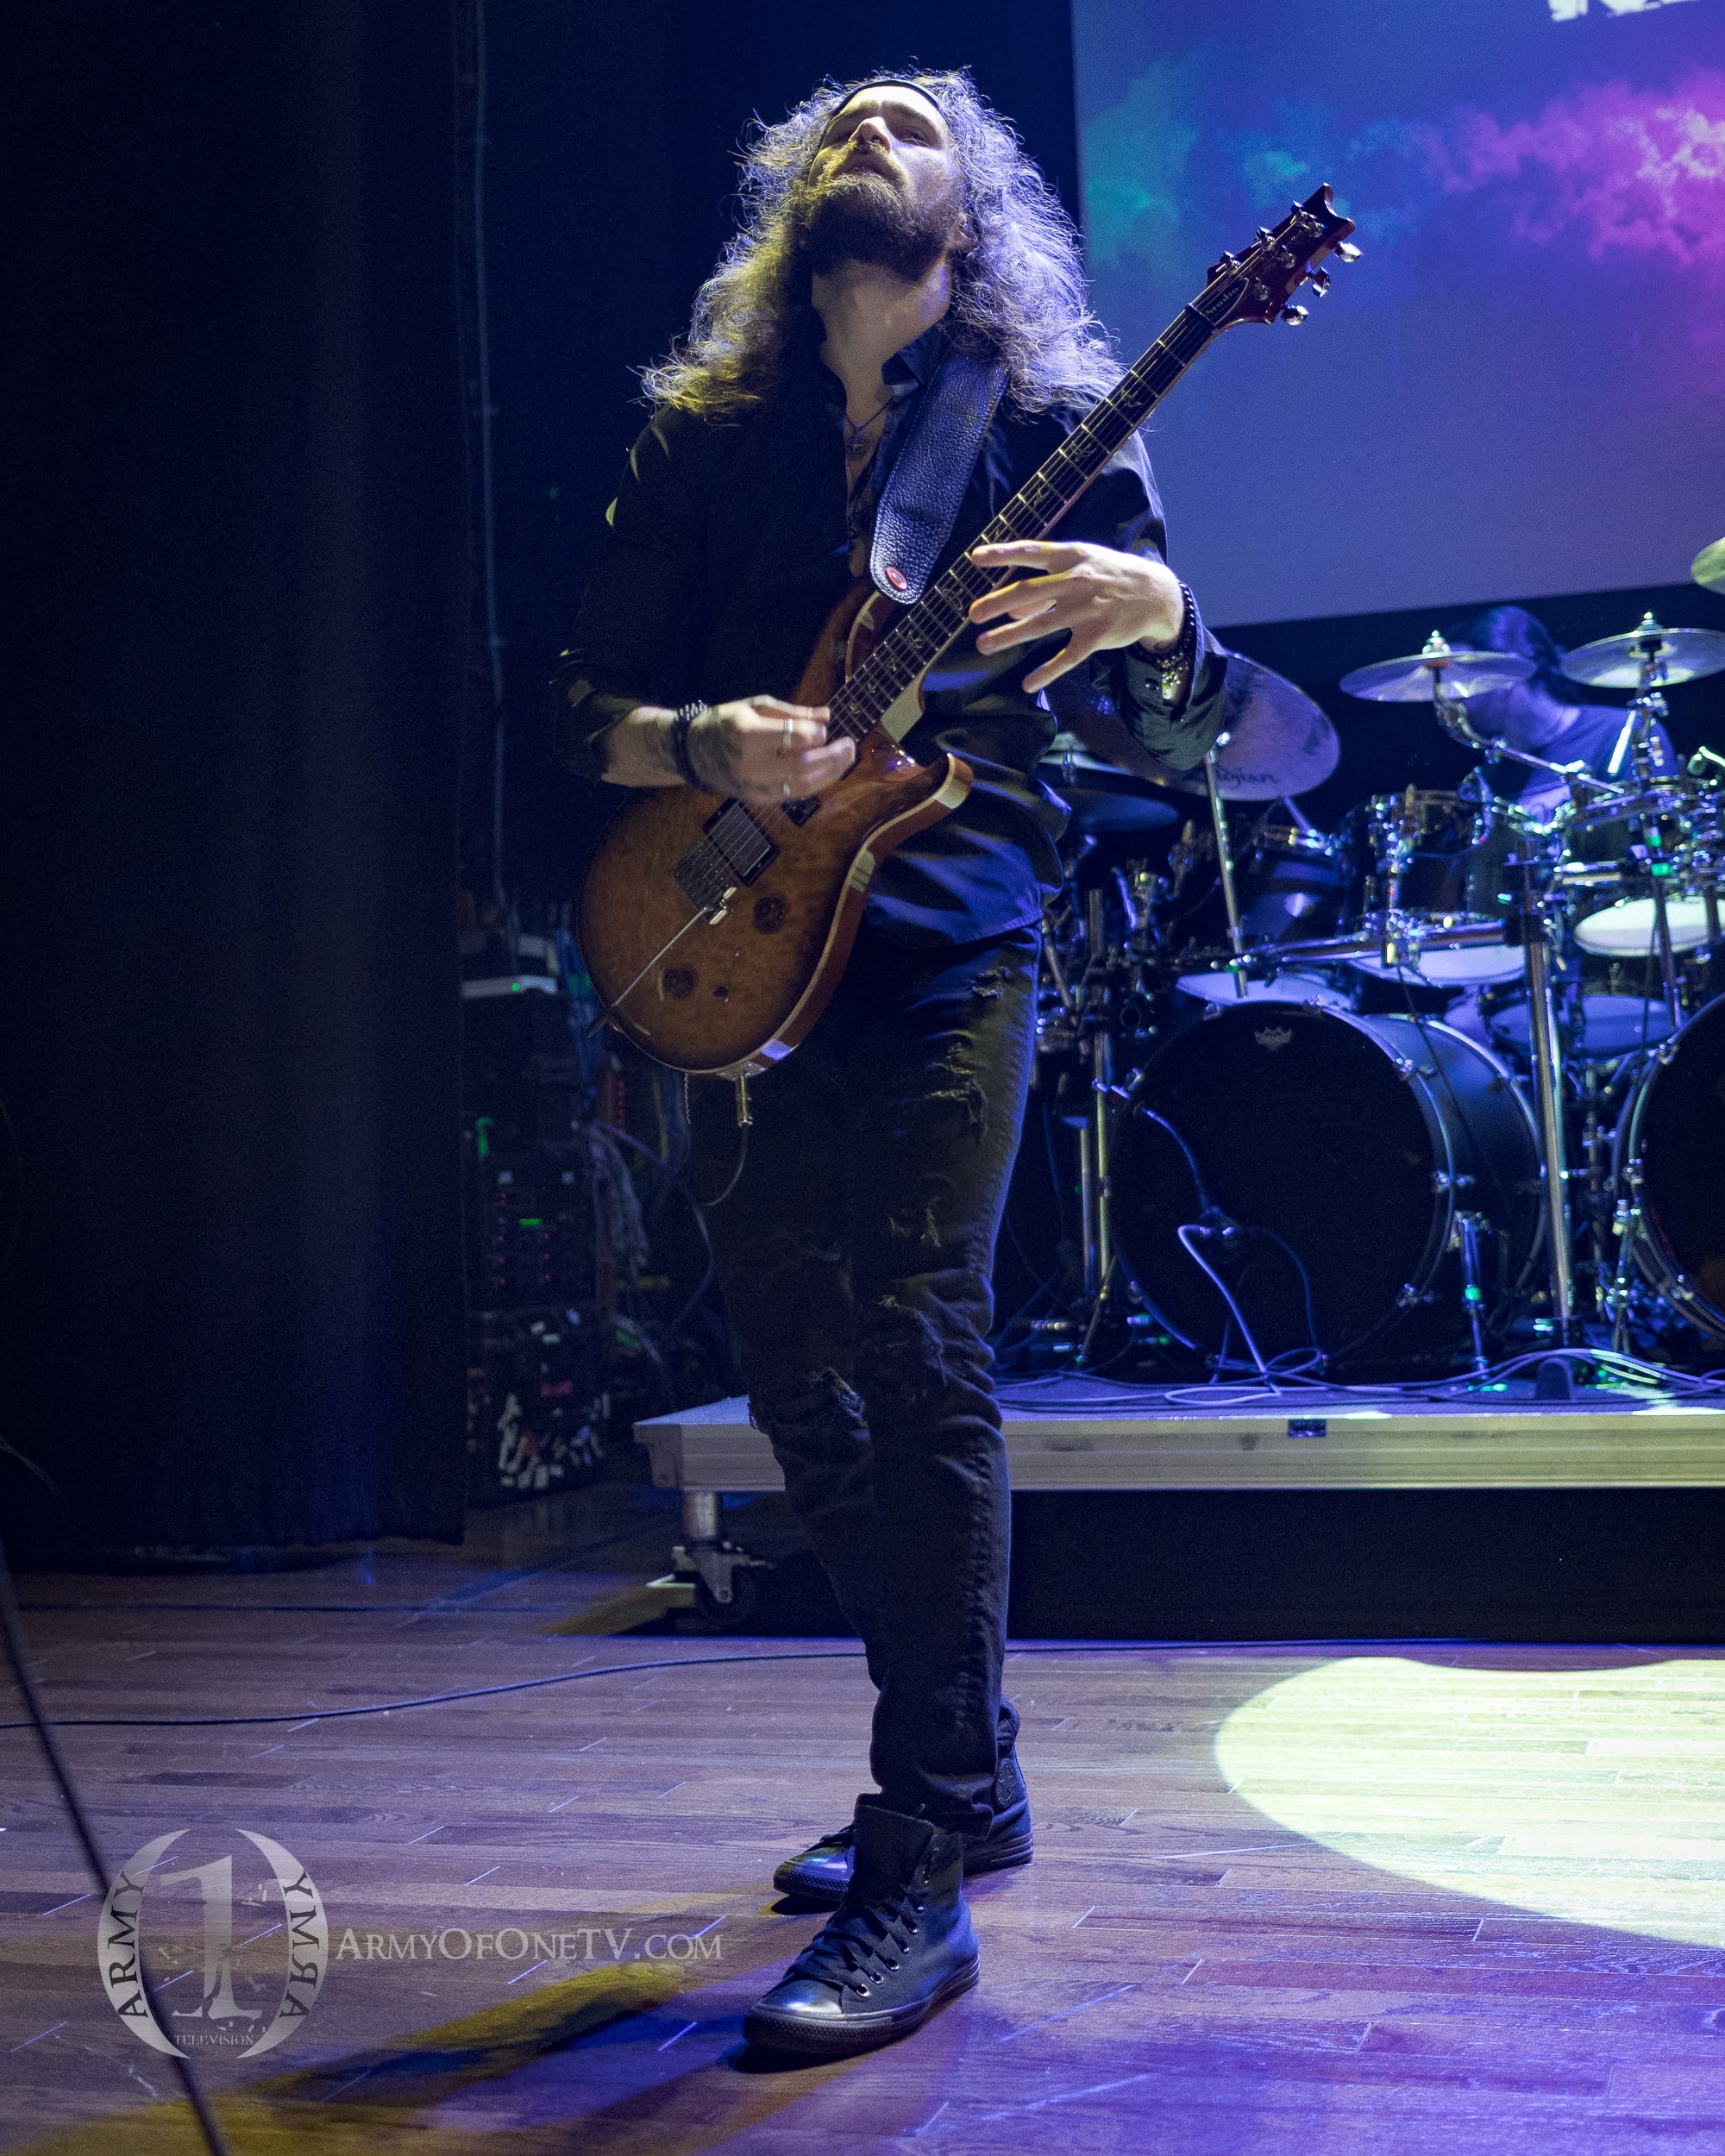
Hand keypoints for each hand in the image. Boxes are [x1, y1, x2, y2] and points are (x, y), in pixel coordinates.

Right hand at [688, 695, 854, 803]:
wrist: (695, 751)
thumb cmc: (727, 722)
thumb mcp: (757, 706)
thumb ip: (793, 714)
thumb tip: (828, 717)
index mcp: (747, 735)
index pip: (793, 738)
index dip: (816, 735)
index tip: (826, 730)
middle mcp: (750, 764)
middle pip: (802, 766)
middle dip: (832, 757)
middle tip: (850, 746)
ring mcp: (753, 786)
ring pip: (801, 786)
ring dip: (830, 774)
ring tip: (846, 759)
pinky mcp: (757, 799)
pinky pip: (793, 795)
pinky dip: (814, 784)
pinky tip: (827, 772)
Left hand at [968, 541, 1184, 694]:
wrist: (1156, 594)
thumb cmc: (1110, 576)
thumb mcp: (1082, 568)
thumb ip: (1045, 585)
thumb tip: (1012, 607)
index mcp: (1072, 558)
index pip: (1032, 551)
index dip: (1003, 554)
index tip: (976, 558)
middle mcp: (1077, 582)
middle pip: (1029, 592)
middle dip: (997, 603)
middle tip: (973, 615)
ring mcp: (1087, 610)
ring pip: (1041, 626)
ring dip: (1010, 636)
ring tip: (984, 644)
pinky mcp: (1097, 636)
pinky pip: (1067, 657)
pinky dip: (1047, 671)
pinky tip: (1028, 683)